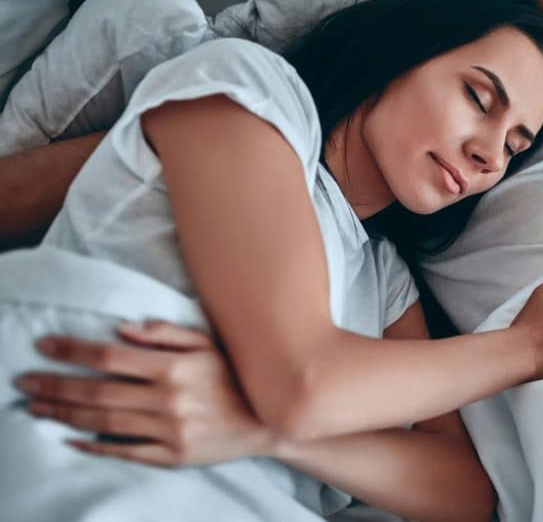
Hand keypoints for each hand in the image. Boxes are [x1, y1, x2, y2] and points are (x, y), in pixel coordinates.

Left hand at [15, 322, 273, 466]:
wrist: (274, 420)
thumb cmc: (239, 375)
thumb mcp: (210, 343)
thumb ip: (167, 333)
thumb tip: (123, 330)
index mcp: (175, 368)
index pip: (109, 358)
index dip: (72, 351)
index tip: (45, 345)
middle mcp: (168, 400)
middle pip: (97, 392)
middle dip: (55, 385)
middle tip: (25, 381)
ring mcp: (169, 431)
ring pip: (103, 422)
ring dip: (65, 413)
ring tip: (37, 405)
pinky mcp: (173, 456)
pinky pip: (125, 452)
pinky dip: (95, 446)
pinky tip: (71, 438)